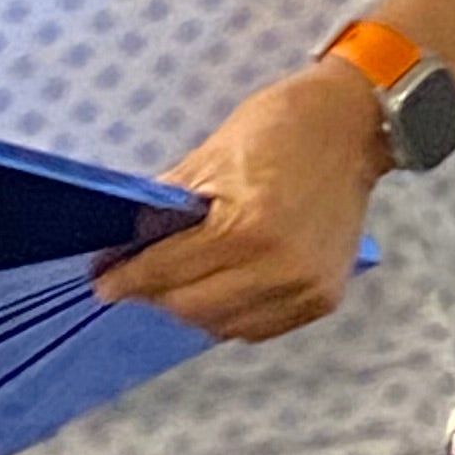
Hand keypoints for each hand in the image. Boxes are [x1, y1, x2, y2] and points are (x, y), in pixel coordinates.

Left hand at [98, 61, 384, 342]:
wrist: (352, 126)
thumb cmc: (278, 126)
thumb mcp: (212, 153)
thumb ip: (167, 204)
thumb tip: (126, 243)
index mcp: (249, 227)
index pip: (170, 270)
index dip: (128, 279)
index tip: (102, 283)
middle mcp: (280, 268)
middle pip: (193, 307)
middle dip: (156, 295)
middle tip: (135, 279)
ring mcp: (306, 289)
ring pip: (224, 325)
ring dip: (192, 308)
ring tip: (178, 282)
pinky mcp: (323, 299)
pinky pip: (259, 328)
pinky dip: (231, 315)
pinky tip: (220, 289)